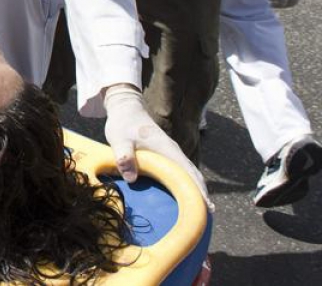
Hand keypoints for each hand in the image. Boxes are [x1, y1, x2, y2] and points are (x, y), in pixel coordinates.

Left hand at [102, 85, 212, 210]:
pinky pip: (180, 173)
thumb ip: (124, 156)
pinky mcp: (165, 156)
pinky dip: (186, 185)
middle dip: (201, 194)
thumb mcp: (119, 139)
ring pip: (188, 174)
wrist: (126, 109)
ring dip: (195, 190)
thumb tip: (131, 179)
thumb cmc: (123, 123)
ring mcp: (170, 154)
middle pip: (193, 175)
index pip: (188, 171)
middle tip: (207, 217)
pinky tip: (184, 198)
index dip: (198, 188)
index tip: (207, 206)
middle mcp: (173, 152)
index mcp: (166, 149)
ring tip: (199, 212)